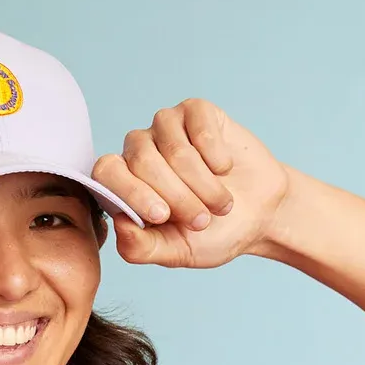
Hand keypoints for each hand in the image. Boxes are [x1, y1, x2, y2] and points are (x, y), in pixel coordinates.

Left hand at [92, 99, 288, 268]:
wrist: (258, 216)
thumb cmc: (211, 235)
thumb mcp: (174, 252)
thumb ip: (140, 248)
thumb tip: (119, 224)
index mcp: (123, 183)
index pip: (106, 172)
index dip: (133, 192)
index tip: (163, 216)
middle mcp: (138, 150)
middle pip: (142, 161)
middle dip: (178, 197)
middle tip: (202, 220)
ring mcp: (165, 127)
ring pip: (173, 148)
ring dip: (203, 183)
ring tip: (221, 203)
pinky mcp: (195, 111)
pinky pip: (199, 128)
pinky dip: (217, 156)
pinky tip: (224, 169)